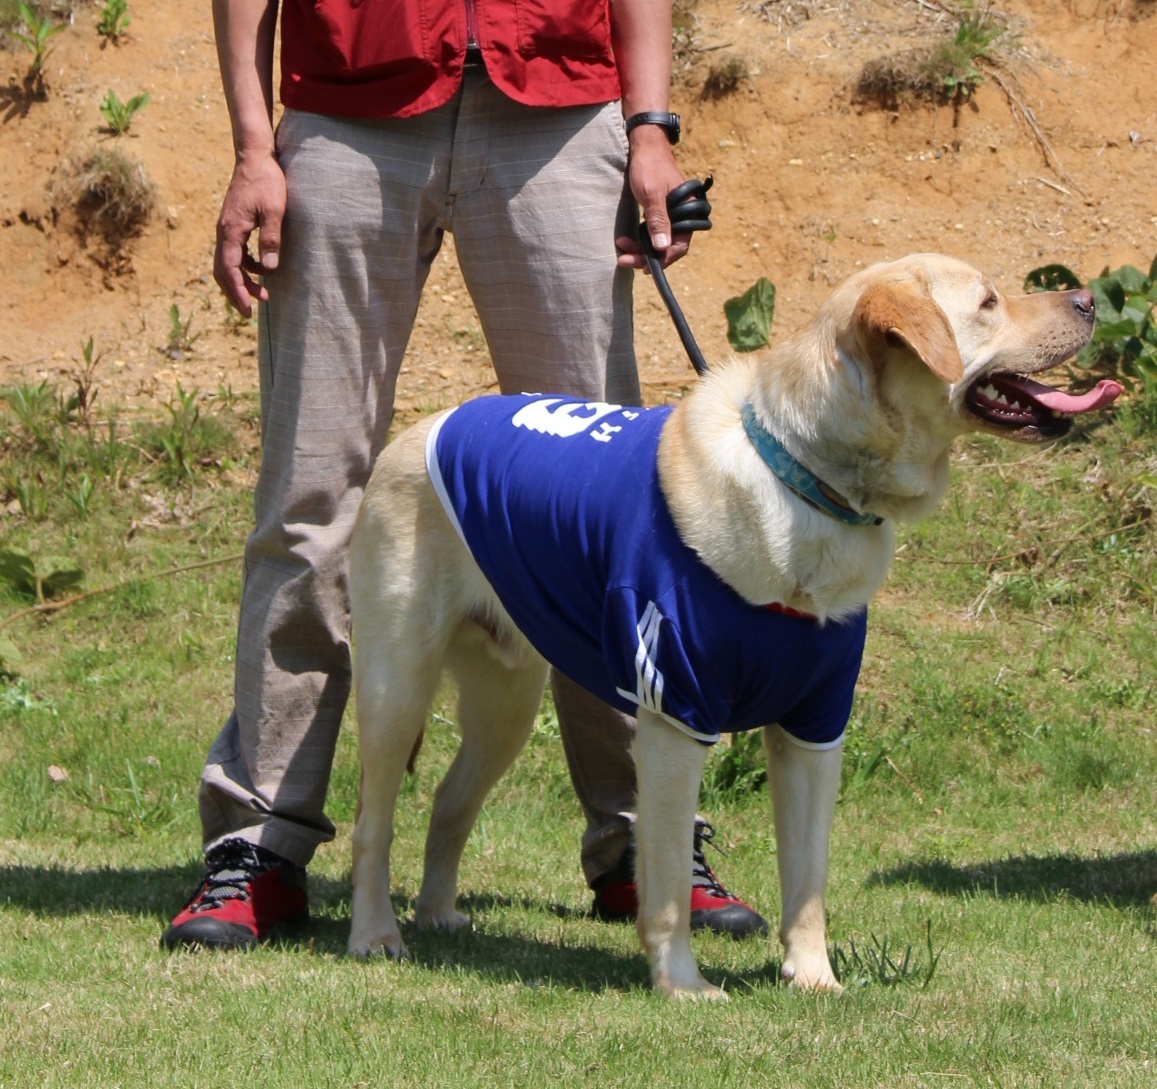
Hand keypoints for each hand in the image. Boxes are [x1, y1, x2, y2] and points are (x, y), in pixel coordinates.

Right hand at [213, 151, 285, 316]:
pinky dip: (244, 267)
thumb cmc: (266, 182)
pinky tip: (261, 271)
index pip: (229, 269)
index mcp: (231, 230)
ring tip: (262, 295)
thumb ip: (270, 240)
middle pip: (222, 271)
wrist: (255, 157)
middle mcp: (224, 231)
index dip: (238, 291)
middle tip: (250, 312)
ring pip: (226, 263)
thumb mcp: (274, 211)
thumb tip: (268, 270)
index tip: (248, 309)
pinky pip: (233, 253)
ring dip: (241, 281)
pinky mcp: (233, 225)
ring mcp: (227, 228)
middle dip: (235, 293)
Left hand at [615, 131, 691, 271]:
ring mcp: (671, 214)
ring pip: (658, 241)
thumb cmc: (649, 166)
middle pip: (668, 246)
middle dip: (647, 255)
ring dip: (641, 248)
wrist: (644, 145)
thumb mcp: (652, 194)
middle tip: (625, 260)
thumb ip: (658, 220)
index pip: (680, 245)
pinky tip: (626, 240)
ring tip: (622, 249)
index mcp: (688, 210)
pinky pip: (652, 232)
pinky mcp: (660, 212)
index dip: (664, 259)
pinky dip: (640, 238)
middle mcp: (682, 215)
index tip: (646, 267)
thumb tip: (662, 247)